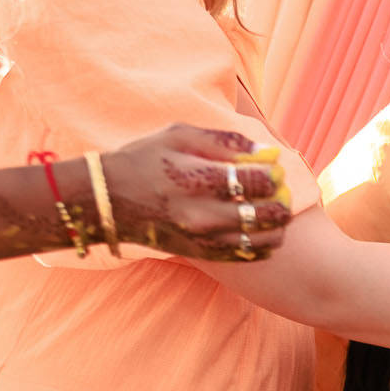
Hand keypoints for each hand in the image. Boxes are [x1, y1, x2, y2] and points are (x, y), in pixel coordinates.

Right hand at [102, 124, 292, 260]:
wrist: (107, 200)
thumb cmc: (144, 159)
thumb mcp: (178, 135)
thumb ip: (224, 141)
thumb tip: (266, 150)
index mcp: (197, 178)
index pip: (256, 180)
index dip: (273, 175)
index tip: (275, 170)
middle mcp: (202, 213)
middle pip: (265, 213)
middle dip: (281, 202)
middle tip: (282, 193)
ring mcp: (204, 238)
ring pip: (263, 239)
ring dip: (278, 226)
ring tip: (276, 212)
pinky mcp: (203, 254)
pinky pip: (247, 255)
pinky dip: (263, 244)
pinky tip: (263, 231)